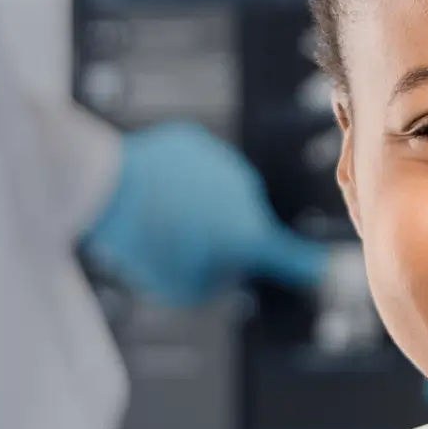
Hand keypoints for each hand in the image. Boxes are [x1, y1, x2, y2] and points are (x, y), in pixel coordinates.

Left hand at [80, 118, 333, 306]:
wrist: (109, 183)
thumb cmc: (144, 243)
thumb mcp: (179, 286)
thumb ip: (212, 281)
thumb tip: (222, 265)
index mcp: (249, 234)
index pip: (287, 256)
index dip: (303, 265)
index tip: (319, 268)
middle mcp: (246, 193)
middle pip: (239, 223)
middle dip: (218, 236)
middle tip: (175, 246)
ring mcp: (222, 163)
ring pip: (214, 192)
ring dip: (195, 204)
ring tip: (155, 214)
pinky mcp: (194, 142)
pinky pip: (190, 168)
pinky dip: (175, 178)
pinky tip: (149, 186)